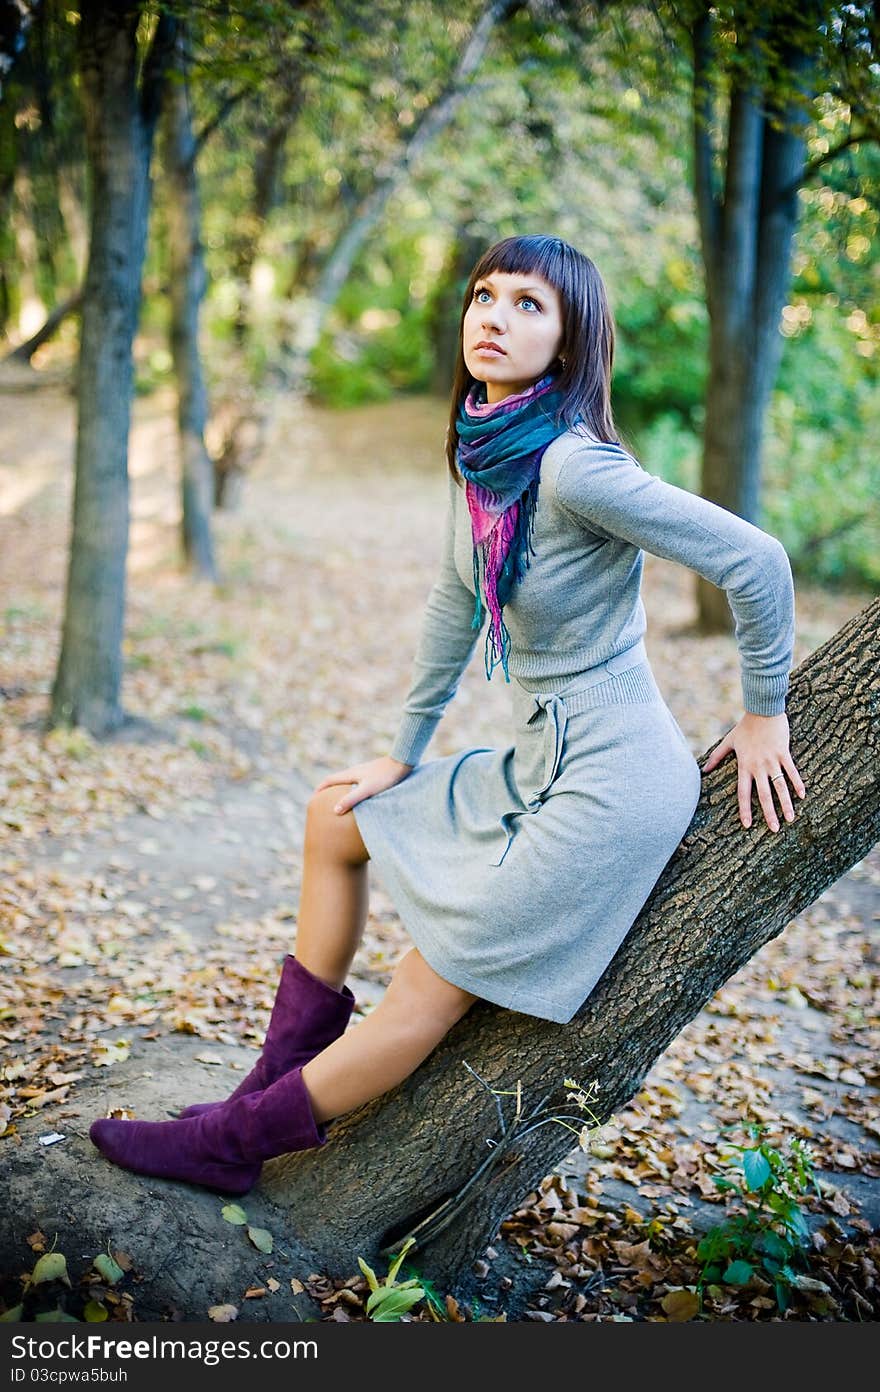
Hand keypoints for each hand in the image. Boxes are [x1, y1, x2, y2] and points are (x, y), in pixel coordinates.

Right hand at [314, 755, 413, 814]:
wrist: (403, 762)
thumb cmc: (385, 777)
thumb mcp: (367, 790)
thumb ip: (351, 799)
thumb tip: (334, 810)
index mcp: (350, 774)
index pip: (329, 781)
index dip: (319, 790)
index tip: (313, 799)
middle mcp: (355, 771)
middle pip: (336, 781)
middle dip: (328, 791)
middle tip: (323, 803)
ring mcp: (365, 772)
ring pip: (348, 782)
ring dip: (341, 791)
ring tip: (340, 803)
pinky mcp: (374, 775)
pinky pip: (358, 784)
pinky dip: (353, 791)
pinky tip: (361, 799)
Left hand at [701, 711, 805, 832]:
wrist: (763, 710)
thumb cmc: (745, 726)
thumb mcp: (729, 741)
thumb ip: (717, 756)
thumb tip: (704, 769)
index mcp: (744, 766)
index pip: (743, 792)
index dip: (745, 809)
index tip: (746, 825)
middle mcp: (758, 766)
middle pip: (763, 794)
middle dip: (769, 813)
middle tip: (774, 830)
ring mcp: (772, 761)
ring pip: (780, 786)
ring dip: (785, 803)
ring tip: (790, 819)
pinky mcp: (784, 753)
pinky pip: (792, 772)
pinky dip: (797, 784)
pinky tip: (802, 796)